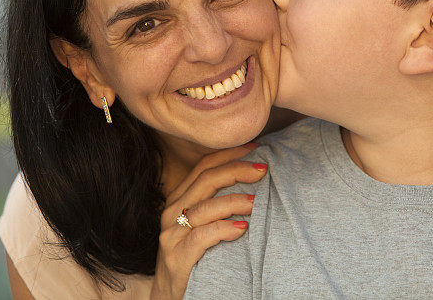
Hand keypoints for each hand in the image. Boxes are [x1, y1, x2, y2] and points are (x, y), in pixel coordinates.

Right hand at [149, 145, 266, 298]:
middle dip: (237, 171)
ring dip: (234, 201)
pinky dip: (223, 229)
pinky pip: (201, 236)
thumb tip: (254, 180)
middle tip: (262, 171)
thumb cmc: (195, 256)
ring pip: (204, 207)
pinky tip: (242, 229)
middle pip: (206, 180)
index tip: (256, 148)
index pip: (204, 166)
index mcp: (179, 199)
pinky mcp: (176, 257)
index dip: (229, 154)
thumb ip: (219, 203)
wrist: (170, 296)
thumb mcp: (203, 224)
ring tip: (257, 202)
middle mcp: (172, 212)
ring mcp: (171, 235)